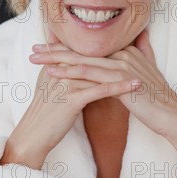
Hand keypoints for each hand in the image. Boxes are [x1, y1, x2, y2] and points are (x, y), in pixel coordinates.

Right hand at [0, 31, 141, 168]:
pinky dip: (119, 87)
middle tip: (139, 49)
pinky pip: (100, 90)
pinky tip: (135, 86)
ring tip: (143, 69)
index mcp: (55, 64)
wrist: (33, 134)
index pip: (81, 49)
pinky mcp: (72, 98)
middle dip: (116, 54)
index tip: (125, 43)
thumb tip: (73, 58)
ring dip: (123, 70)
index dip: (103, 47)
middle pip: (92, 57)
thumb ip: (60, 68)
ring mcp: (66, 83)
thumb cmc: (45, 112)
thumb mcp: (49, 85)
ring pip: (99, 72)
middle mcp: (60, 69)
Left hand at [36, 29, 176, 137]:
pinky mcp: (120, 81)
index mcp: (125, 52)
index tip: (47, 45)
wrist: (171, 113)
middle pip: (83, 50)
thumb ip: (144, 49)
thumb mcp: (150, 68)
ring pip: (82, 60)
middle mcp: (122, 55)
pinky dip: (70, 73)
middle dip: (56, 49)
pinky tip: (54, 73)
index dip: (68, 46)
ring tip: (36, 58)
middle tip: (34, 49)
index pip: (90, 47)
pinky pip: (90, 75)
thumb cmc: (157, 96)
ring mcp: (121, 66)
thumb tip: (142, 34)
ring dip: (57, 59)